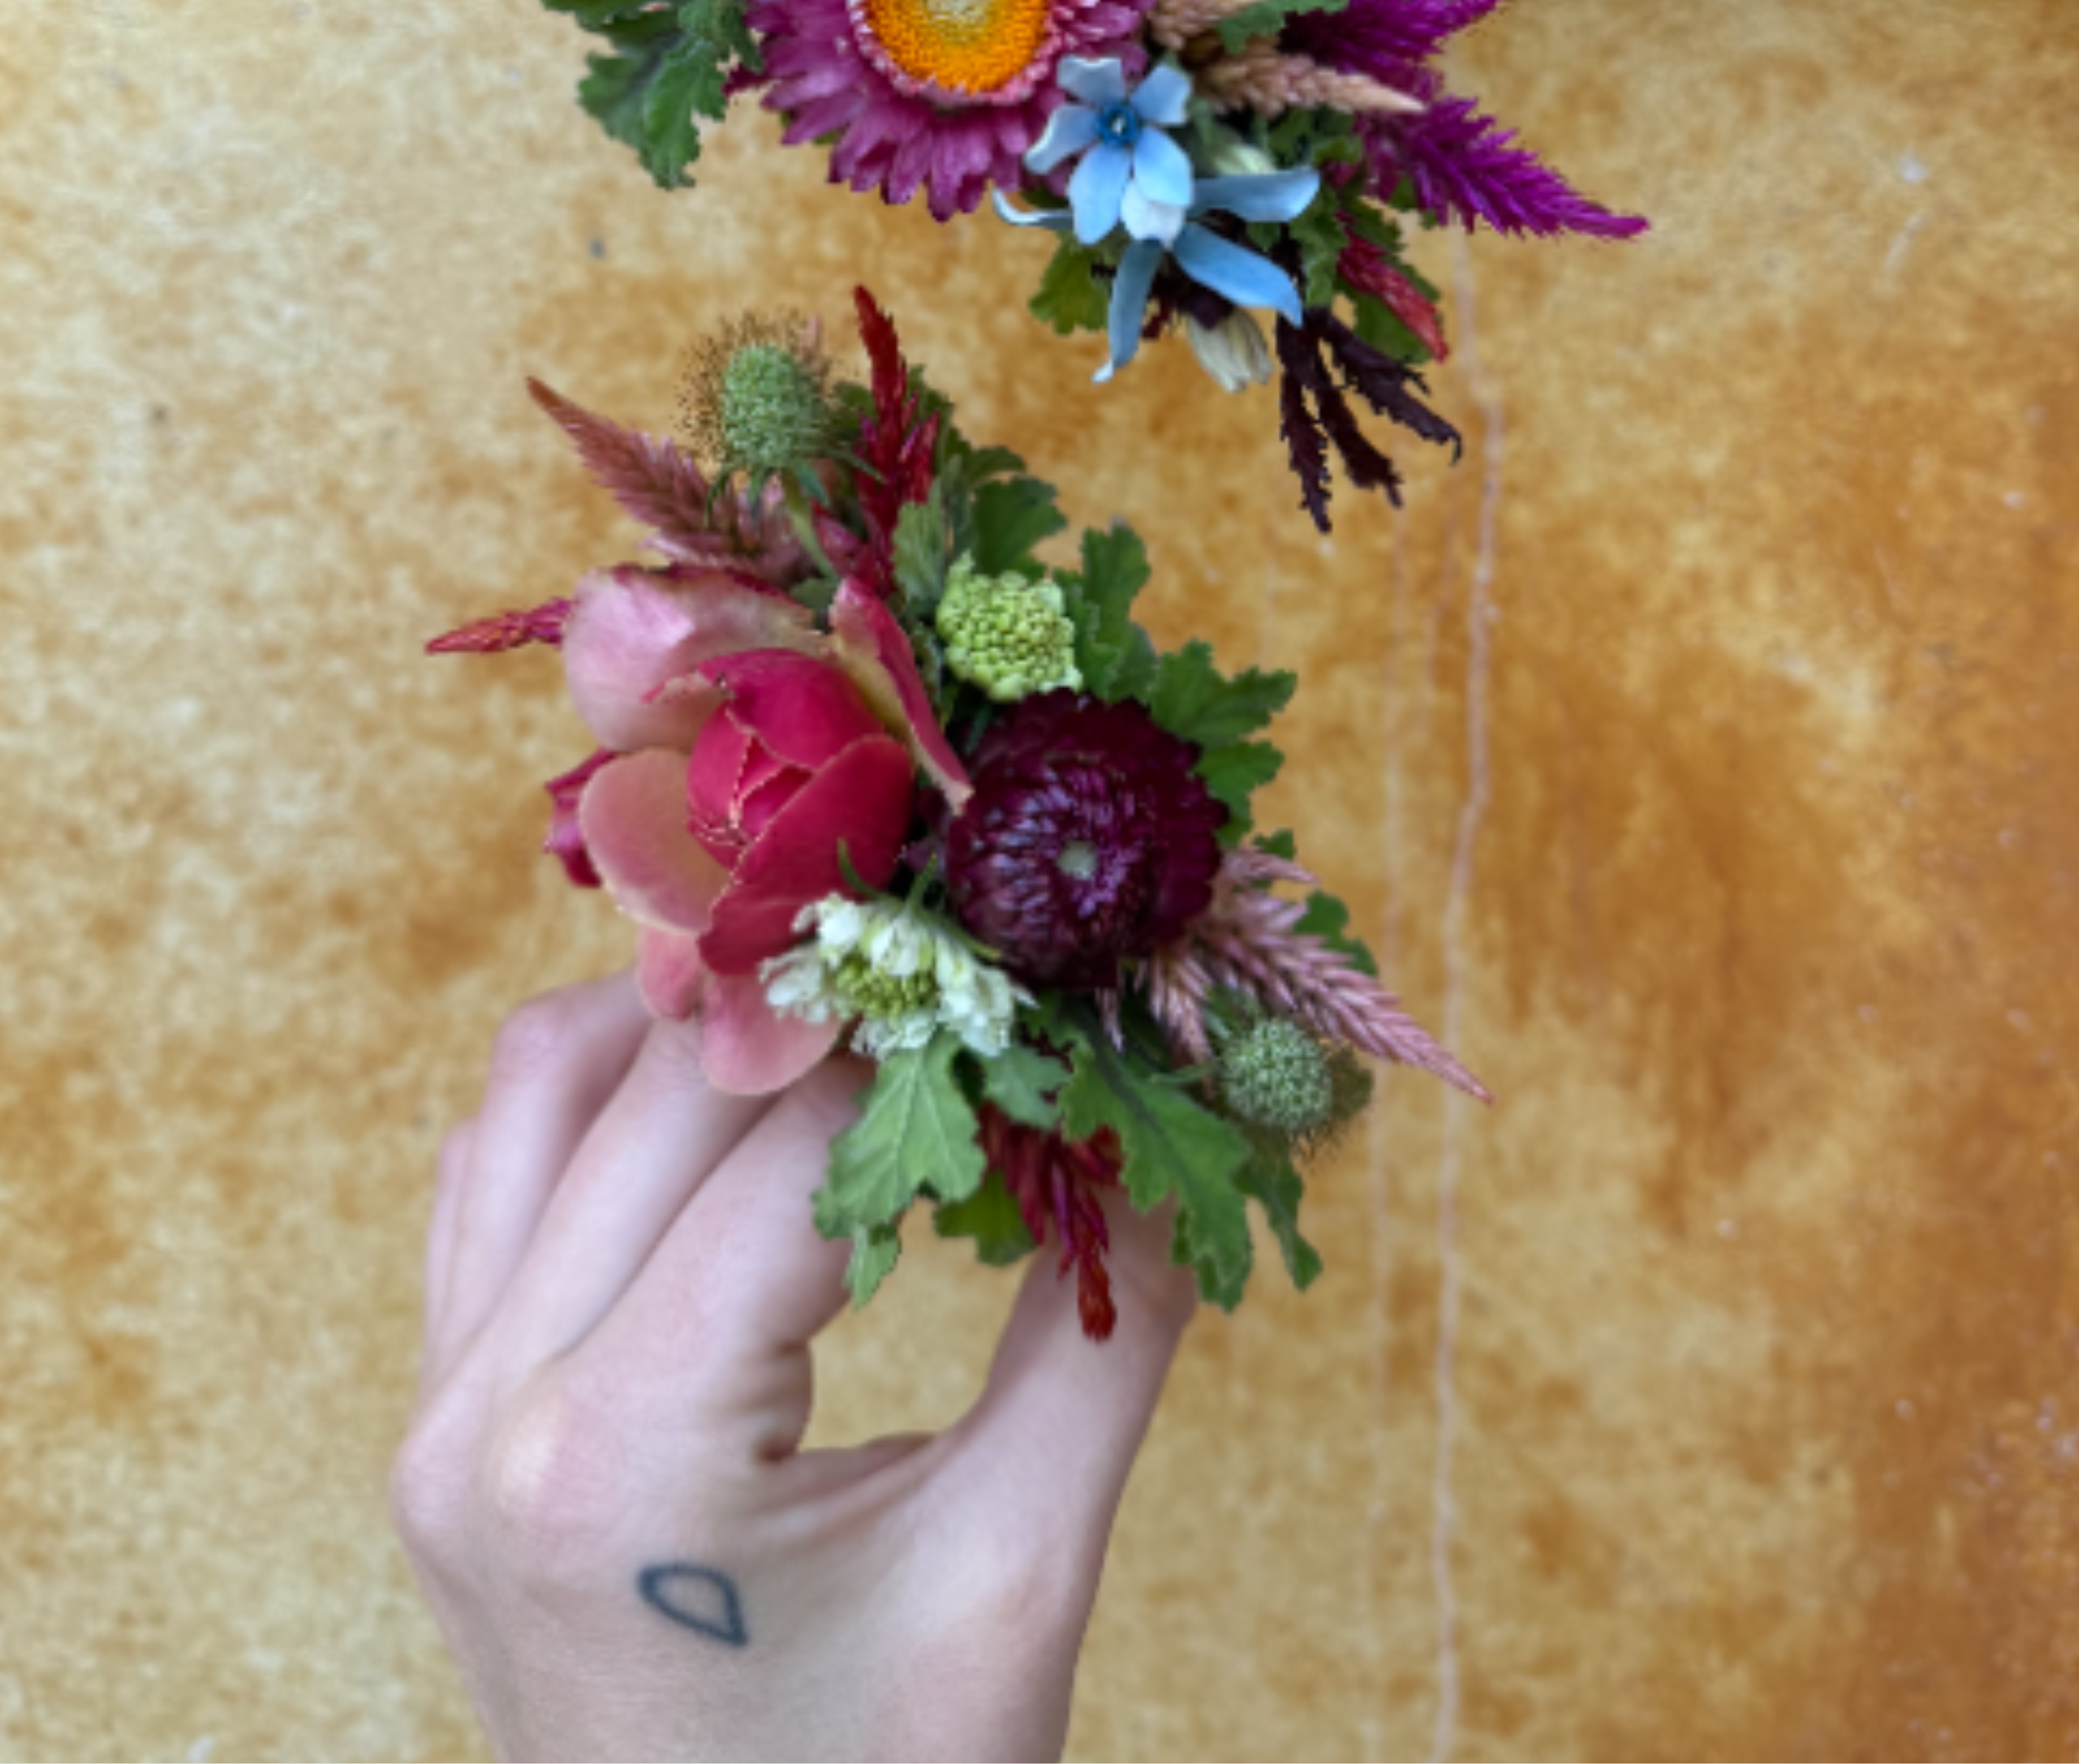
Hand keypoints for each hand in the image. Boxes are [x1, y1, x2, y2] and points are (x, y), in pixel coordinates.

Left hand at [392, 973, 1193, 1763]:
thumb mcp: (1020, 1570)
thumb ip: (1107, 1328)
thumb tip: (1183, 1124)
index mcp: (621, 1456)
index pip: (794, 1143)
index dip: (939, 1041)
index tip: (1044, 984)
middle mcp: (487, 1414)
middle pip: (666, 1083)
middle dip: (836, 997)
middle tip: (970, 966)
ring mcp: (437, 1421)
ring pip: (540, 1091)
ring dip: (691, 1019)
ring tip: (843, 1006)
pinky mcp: (437, 1433)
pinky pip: (488, 1182)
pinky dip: (601, 1103)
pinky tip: (719, 1107)